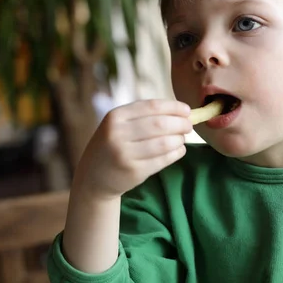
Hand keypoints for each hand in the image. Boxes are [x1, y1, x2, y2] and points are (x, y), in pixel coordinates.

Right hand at [73, 99, 191, 199]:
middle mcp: (118, 134)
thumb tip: (181, 111)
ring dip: (179, 139)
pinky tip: (178, 150)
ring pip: (164, 143)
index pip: (151, 106)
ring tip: (182, 138)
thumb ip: (144, 115)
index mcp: (115, 116)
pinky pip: (163, 160)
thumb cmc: (112, 144)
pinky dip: (176, 153)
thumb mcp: (118, 124)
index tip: (187, 110)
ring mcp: (125, 154)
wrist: (94, 176)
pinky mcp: (134, 171)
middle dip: (180, 124)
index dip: (173, 107)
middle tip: (188, 126)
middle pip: (160, 124)